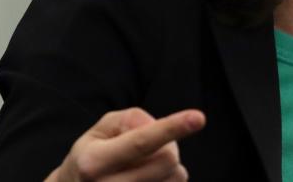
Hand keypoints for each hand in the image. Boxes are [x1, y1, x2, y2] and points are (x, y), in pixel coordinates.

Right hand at [45, 107, 205, 180]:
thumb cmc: (93, 155)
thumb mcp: (102, 129)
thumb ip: (131, 119)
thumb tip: (157, 128)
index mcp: (94, 162)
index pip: (142, 142)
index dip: (172, 128)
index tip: (199, 117)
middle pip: (168, 159)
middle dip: (169, 146)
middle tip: (151, 149)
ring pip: (176, 177)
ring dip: (171, 167)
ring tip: (146, 167)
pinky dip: (169, 180)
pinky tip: (149, 179)